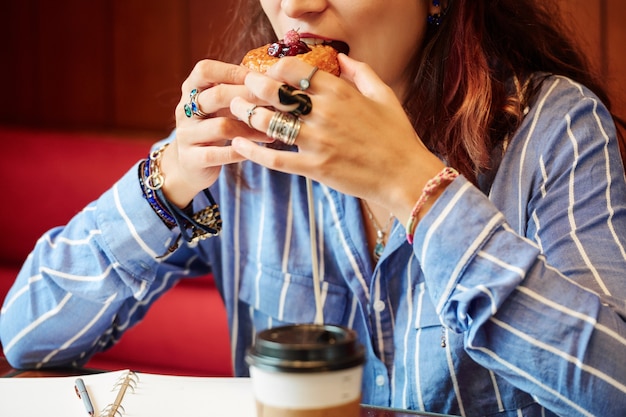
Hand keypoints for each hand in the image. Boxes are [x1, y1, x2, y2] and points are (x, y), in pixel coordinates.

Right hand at [160, 59, 270, 206]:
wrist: (189, 166)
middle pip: (216, 96)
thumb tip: (271, 78)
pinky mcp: (191, 159)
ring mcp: (186, 135)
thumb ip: (236, 92)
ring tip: (270, 131)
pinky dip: (240, 151)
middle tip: (274, 102)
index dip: (232, 72)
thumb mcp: (219, 107)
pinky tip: (256, 150)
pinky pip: (218, 154)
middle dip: (248, 97)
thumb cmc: (213, 128)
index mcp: (190, 91)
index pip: (205, 70)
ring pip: (222, 126)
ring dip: (250, 128)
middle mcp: (184, 110)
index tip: (260, 79)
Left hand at [229, 54, 443, 219]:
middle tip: (243, 86)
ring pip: (271, 124)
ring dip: (248, 115)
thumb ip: (362, 73)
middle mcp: (325, 114)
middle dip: (254, 86)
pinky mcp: (315, 168)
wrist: (404, 175)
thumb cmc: (397, 136)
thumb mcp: (385, 96)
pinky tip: (238, 145)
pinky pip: (276, 160)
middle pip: (277, 93)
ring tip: (236, 109)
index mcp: (340, 93)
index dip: (276, 68)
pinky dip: (253, 152)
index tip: (267, 71)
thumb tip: (342, 57)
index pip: (296, 71)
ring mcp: (318, 142)